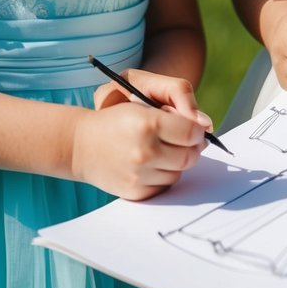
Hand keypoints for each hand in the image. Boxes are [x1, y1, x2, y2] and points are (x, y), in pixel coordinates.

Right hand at [75, 69, 210, 199]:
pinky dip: (162, 175)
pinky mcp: (136, 191)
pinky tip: (150, 163)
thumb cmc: (114, 116)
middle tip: (183, 140)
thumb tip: (206, 126)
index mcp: (147, 123)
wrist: (80, 144)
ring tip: (161, 149)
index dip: (196, 130)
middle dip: (190, 147)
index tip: (194, 128)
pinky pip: (164, 185)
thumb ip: (178, 102)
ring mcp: (139, 174)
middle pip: (190, 156)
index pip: (192, 132)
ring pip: (179, 172)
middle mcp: (144, 151)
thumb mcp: (141, 96)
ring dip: (176, 161)